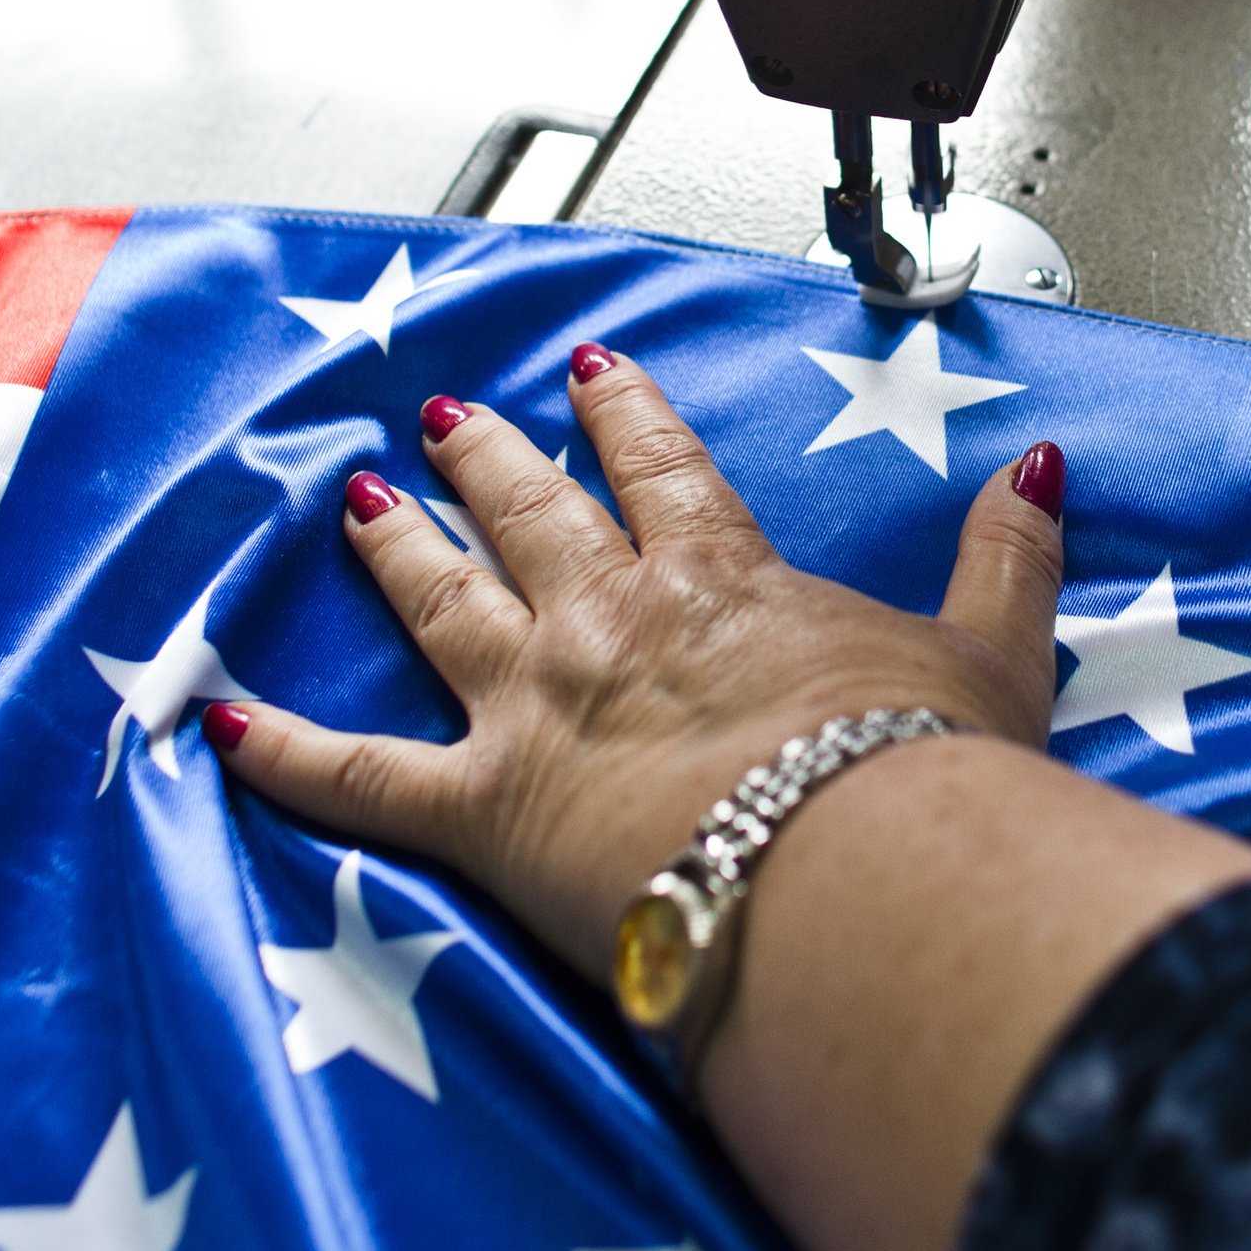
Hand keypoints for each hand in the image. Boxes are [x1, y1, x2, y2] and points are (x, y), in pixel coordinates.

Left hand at [207, 343, 1068, 981]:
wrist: (845, 877)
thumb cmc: (917, 783)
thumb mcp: (994, 659)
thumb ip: (1008, 557)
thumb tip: (1035, 466)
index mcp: (719, 580)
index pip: (659, 470)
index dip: (624, 416)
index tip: (594, 373)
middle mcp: (607, 619)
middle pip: (531, 513)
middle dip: (488, 457)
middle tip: (444, 414)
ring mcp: (531, 705)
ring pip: (440, 600)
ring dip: (394, 546)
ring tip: (358, 500)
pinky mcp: (477, 808)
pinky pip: (354, 774)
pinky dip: (281, 747)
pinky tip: (214, 715)